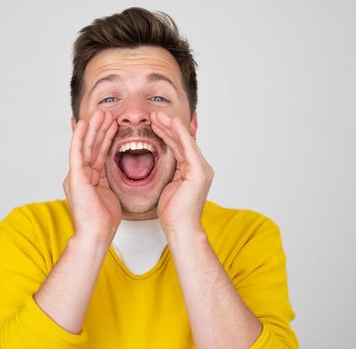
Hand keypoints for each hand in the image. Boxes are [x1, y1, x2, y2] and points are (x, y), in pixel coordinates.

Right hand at [63, 111, 120, 245]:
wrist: (96, 234)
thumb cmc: (103, 220)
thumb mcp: (110, 194)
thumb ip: (109, 181)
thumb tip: (117, 175)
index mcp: (89, 179)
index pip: (97, 153)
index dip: (104, 137)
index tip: (111, 123)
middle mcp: (81, 175)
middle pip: (92, 146)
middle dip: (100, 129)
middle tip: (107, 112)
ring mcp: (76, 175)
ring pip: (85, 146)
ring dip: (92, 128)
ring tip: (100, 112)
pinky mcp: (75, 177)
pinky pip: (77, 153)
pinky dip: (79, 138)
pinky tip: (82, 124)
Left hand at [151, 112, 213, 235]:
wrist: (180, 228)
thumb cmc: (173, 213)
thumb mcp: (167, 187)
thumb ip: (168, 173)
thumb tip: (159, 165)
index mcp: (193, 171)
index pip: (179, 146)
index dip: (167, 132)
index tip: (154, 123)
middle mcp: (200, 167)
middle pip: (182, 140)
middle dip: (168, 126)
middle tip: (154, 114)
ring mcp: (202, 168)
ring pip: (185, 140)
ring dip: (170, 125)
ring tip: (157, 115)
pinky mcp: (199, 171)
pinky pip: (187, 146)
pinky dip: (178, 132)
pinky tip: (168, 122)